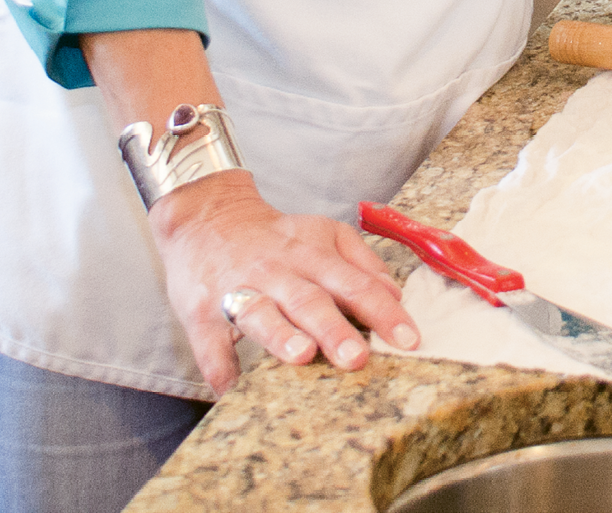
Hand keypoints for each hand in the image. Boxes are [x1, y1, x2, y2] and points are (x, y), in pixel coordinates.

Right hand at [149, 170, 419, 395]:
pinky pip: (211, 346)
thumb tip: (396, 295)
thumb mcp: (323, 234)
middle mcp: (279, 272)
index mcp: (312, 254)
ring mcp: (238, 290)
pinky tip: (234, 393)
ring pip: (262, 314)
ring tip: (302, 355)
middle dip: (334, 329)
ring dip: (281, 336)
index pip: (355, 283)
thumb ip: (361, 262)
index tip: (409, 339)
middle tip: (358, 357)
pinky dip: (221, 370)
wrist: (208, 218)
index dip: (383, 311)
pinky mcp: (202, 313)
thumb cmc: (277, 239)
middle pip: (310, 300)